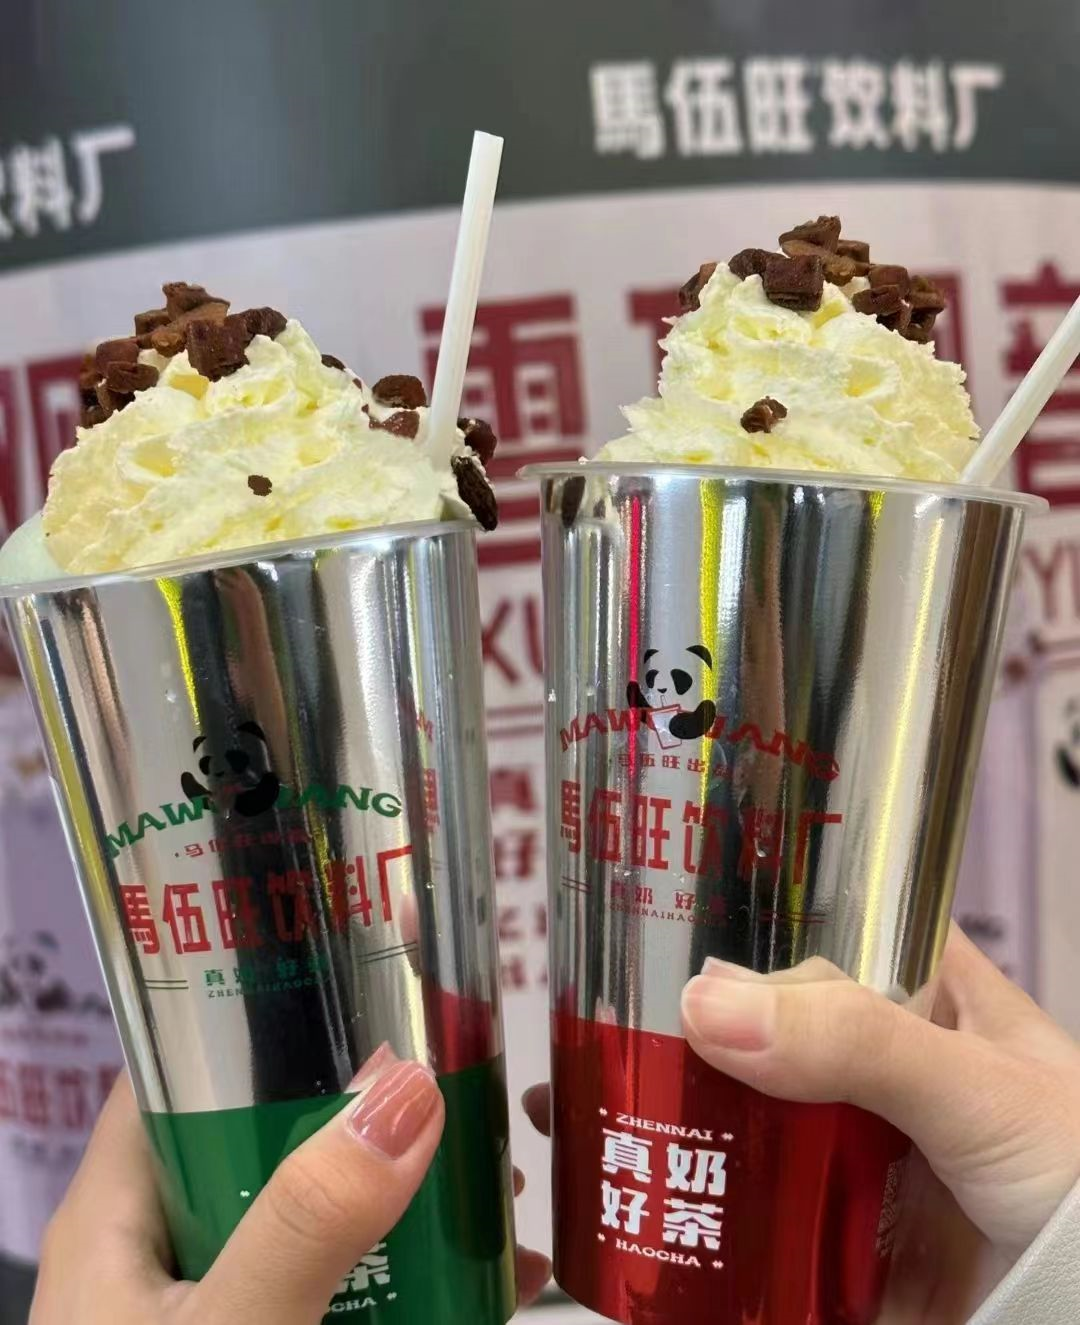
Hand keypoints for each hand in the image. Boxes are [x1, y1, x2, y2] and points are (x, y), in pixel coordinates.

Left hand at [35, 1057, 549, 1324]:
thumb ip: (308, 1221)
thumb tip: (407, 1083)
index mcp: (121, 1208)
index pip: (181, 1062)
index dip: (261, 1006)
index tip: (367, 971)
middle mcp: (167, 1245)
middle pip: (272, 1135)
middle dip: (376, 1114)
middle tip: (473, 1091)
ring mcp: (223, 1306)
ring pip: (326, 1217)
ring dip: (414, 1200)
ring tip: (505, 1184)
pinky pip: (353, 1295)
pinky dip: (421, 1280)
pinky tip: (502, 1282)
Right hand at [523, 926, 1079, 1323]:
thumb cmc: (1077, 1178)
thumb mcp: (975, 1088)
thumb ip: (857, 1042)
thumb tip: (703, 1006)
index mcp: (925, 994)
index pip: (819, 924)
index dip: (741, 911)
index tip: (647, 910)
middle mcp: (880, 1064)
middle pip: (759, 1023)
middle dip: (677, 1023)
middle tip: (589, 1018)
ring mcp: (854, 1151)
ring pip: (743, 1114)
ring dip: (668, 1110)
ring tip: (581, 1100)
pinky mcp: (833, 1234)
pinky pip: (748, 1209)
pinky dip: (689, 1203)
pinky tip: (625, 1188)